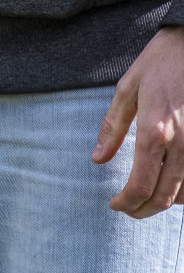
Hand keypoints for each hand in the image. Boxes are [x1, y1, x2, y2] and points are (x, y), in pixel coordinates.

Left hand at [93, 25, 183, 217]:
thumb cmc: (159, 63)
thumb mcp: (127, 89)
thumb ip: (112, 127)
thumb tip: (97, 159)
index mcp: (155, 131)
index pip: (141, 185)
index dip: (126, 203)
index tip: (115, 205)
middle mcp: (182, 144)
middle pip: (164, 197)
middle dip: (143, 210)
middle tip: (127, 210)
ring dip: (165, 202)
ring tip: (146, 199)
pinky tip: (171, 185)